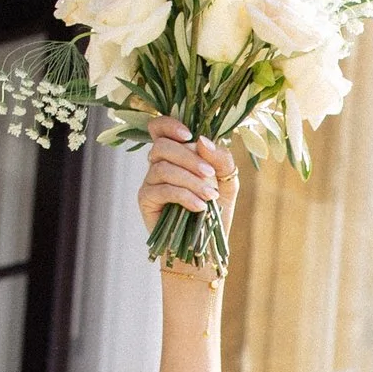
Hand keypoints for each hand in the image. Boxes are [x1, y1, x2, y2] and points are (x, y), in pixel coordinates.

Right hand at [139, 119, 236, 268]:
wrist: (205, 247)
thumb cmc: (215, 212)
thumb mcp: (227, 182)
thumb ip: (221, 159)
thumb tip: (201, 141)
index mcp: (176, 153)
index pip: (159, 127)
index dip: (169, 124)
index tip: (189, 136)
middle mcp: (158, 164)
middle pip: (162, 146)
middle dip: (189, 159)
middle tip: (210, 175)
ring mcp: (149, 181)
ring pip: (162, 168)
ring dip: (190, 180)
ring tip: (209, 196)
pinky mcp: (145, 200)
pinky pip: (161, 190)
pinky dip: (184, 196)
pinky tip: (199, 207)